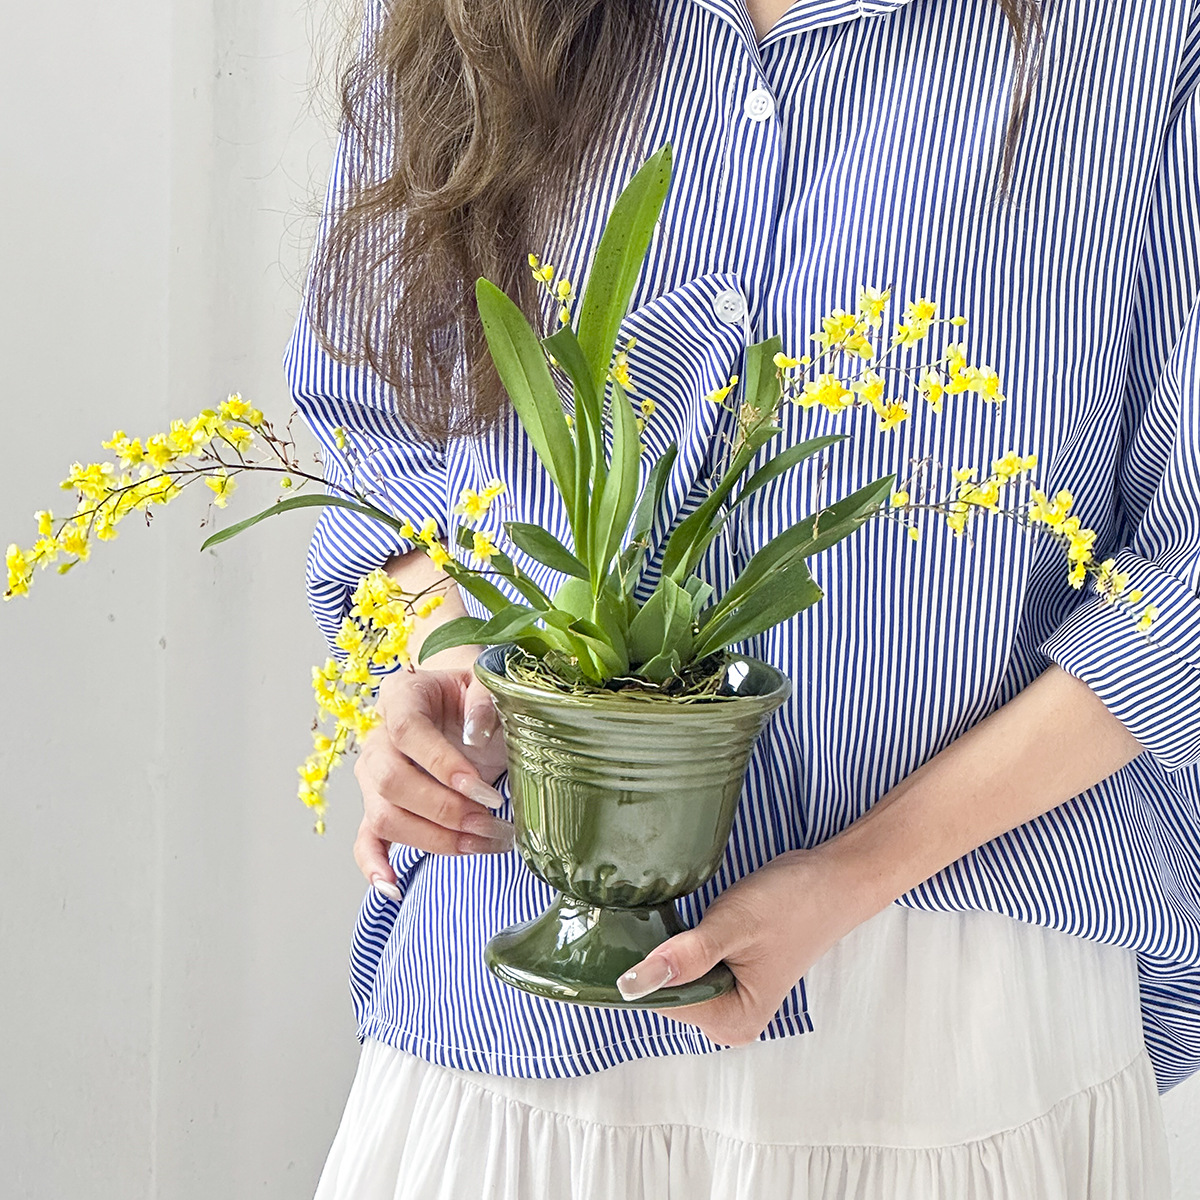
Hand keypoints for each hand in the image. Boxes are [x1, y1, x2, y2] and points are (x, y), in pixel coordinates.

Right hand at [354, 653, 511, 897]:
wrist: (459, 702)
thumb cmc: (471, 695)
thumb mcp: (485, 683)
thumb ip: (483, 699)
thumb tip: (476, 733)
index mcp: (401, 696)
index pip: (408, 731)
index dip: (442, 764)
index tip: (482, 790)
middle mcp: (377, 737)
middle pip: (392, 782)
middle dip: (445, 811)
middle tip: (491, 823)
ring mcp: (373, 775)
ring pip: (385, 816)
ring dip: (435, 839)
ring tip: (483, 843)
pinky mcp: (378, 805)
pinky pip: (365, 840)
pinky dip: (375, 865)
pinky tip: (394, 886)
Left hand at [616, 847, 880, 1045]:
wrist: (831, 880)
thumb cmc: (792, 902)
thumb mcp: (735, 924)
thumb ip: (687, 956)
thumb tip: (632, 984)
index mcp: (733, 1022)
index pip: (663, 1002)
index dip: (647, 967)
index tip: (641, 932)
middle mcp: (728, 1020)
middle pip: (665, 992)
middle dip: (660, 957)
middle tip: (675, 918)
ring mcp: (728, 999)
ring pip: (673, 976)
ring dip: (671, 948)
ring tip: (690, 918)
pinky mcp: (727, 976)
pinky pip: (686, 965)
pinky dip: (683, 944)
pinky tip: (695, 922)